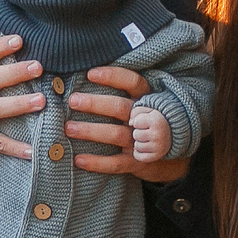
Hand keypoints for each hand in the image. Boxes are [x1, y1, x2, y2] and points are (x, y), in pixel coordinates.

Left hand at [70, 66, 189, 180]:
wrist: (168, 158)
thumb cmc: (144, 124)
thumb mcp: (141, 105)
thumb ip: (121, 93)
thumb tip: (84, 81)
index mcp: (145, 100)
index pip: (133, 82)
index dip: (112, 76)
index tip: (89, 74)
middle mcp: (144, 119)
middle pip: (120, 107)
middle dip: (95, 104)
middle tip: (73, 101)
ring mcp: (141, 141)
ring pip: (116, 134)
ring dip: (91, 131)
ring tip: (69, 128)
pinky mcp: (138, 161)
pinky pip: (116, 163)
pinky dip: (97, 162)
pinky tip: (79, 160)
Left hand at [129, 104, 172, 161]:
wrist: (172, 132)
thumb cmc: (156, 120)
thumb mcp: (148, 111)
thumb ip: (135, 112)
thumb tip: (130, 123)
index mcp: (157, 122)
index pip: (135, 123)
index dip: (138, 121)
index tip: (146, 122)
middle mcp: (158, 135)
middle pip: (135, 135)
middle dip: (139, 132)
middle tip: (147, 131)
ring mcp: (158, 147)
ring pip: (136, 146)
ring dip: (139, 142)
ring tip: (148, 138)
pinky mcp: (156, 156)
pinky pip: (138, 156)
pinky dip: (138, 152)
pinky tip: (144, 146)